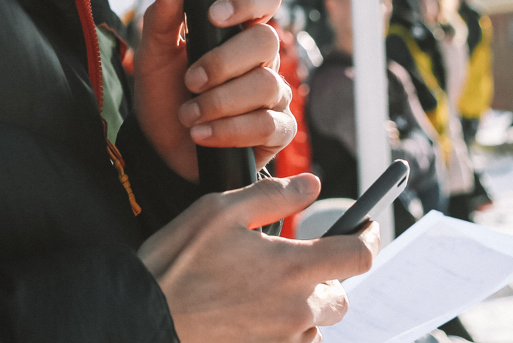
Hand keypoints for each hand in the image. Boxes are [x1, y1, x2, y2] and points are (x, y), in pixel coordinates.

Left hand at [136, 0, 294, 180]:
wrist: (163, 147)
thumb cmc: (165, 94)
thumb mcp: (153, 57)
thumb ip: (160, 21)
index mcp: (237, 32)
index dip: (247, 0)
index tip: (213, 15)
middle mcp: (262, 59)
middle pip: (266, 41)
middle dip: (223, 63)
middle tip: (191, 80)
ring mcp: (274, 94)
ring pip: (266, 84)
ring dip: (220, 102)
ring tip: (188, 115)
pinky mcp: (278, 130)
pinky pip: (268, 125)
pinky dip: (229, 131)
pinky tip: (201, 134)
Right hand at [140, 173, 377, 342]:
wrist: (145, 315)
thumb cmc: (178, 261)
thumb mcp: (220, 211)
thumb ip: (272, 196)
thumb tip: (310, 184)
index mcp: (290, 268)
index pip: (357, 257)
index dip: (367, 237)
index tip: (363, 227)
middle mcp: (296, 310)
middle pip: (341, 296)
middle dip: (329, 276)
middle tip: (297, 259)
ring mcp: (282, 340)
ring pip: (317, 323)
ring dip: (306, 304)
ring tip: (268, 286)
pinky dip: (287, 327)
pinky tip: (255, 310)